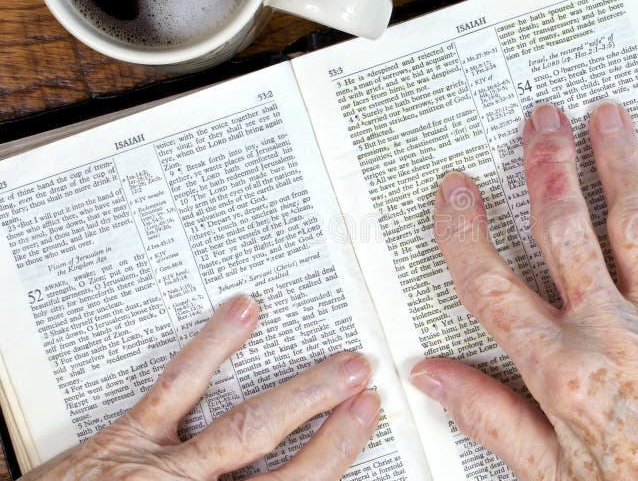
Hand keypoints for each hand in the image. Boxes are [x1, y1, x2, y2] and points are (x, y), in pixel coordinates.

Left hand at [23, 295, 379, 480]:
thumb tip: (278, 468)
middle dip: (333, 431)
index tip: (363, 422)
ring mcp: (164, 466)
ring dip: (301, 394)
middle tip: (367, 388)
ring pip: (245, 430)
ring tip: (342, 364)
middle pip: (285, 469)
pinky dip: (213, 346)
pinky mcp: (130, 435)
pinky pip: (178, 386)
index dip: (334, 457)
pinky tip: (244, 312)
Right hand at [411, 102, 637, 478]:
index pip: (493, 288)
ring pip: (636, 231)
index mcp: (560, 370)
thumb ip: (485, 411)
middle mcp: (610, 336)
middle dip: (548, 170)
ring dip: (618, 168)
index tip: (456, 194)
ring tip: (608, 119)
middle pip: (568, 235)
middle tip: (540, 123)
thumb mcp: (538, 465)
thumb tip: (431, 376)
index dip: (465, 235)